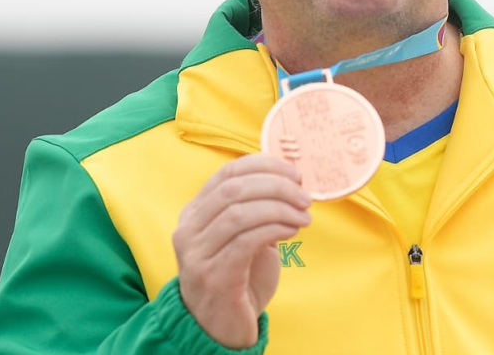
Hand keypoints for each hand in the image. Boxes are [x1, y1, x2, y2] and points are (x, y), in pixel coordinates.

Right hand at [173, 154, 311, 348]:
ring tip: (303, 217)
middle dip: (276, 187)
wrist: (222, 326)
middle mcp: (189, 229)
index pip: (228, 172)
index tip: (295, 173)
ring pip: (240, 213)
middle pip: (234, 189)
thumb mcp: (244, 235)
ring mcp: (197, 253)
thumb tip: (291, 181)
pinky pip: (246, 241)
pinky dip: (274, 229)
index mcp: (196, 211)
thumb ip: (256, 208)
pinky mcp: (213, 275)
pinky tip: (291, 232)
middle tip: (304, 197)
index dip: (264, 166)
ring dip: (279, 209)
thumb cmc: (239, 277)